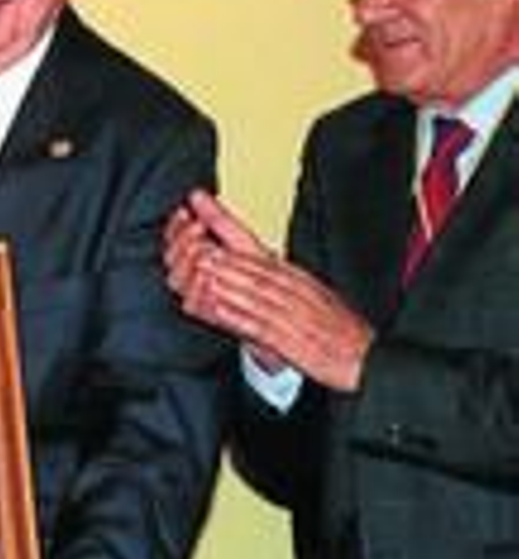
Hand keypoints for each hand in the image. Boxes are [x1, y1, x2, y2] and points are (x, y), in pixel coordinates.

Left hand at [165, 190, 373, 390]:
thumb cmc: (336, 328)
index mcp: (294, 276)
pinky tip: (219, 309)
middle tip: (193, 239)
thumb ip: (275, 281)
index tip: (201, 202)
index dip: (224, 222)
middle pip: (251, 265)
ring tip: (201, 266)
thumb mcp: (309, 294)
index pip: (254, 244)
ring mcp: (291, 314)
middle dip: (220, 252)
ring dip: (225, 278)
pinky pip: (260, 326)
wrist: (366, 356)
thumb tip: (240, 268)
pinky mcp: (290, 341)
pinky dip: (238, 316)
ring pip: (254, 291)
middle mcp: (293, 290)